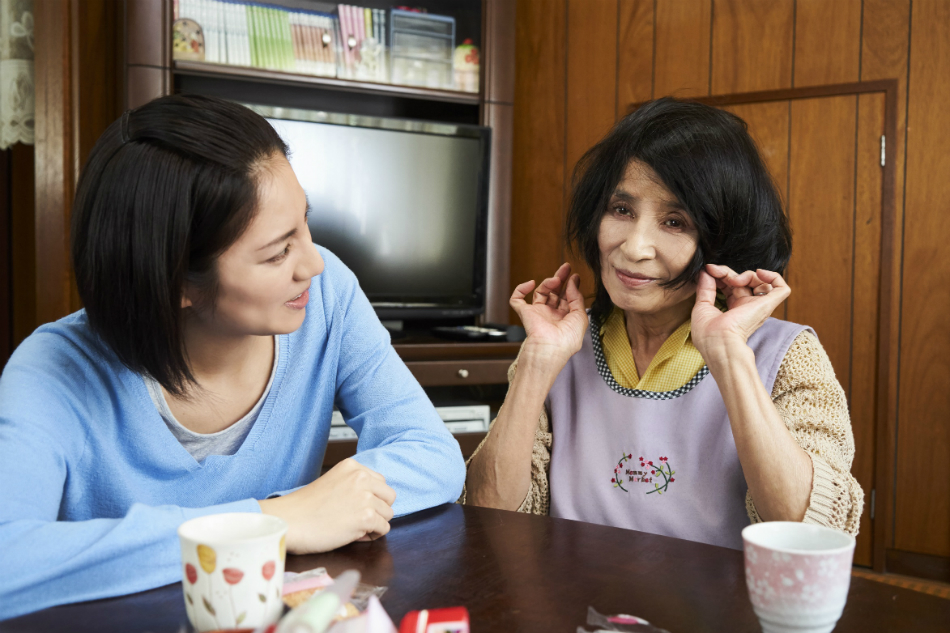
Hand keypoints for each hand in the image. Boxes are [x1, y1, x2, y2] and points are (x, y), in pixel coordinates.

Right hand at [258, 458, 395, 553]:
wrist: (289, 521)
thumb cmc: (305, 508)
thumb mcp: (333, 483)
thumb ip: (353, 486)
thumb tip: (375, 501)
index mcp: (352, 466)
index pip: (380, 482)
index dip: (371, 498)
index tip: (355, 507)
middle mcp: (361, 477)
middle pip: (389, 496)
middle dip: (378, 509)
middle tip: (358, 519)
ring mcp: (365, 497)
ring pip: (388, 513)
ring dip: (375, 524)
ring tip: (353, 527)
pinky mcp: (366, 517)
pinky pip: (384, 529)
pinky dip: (372, 535)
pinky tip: (354, 535)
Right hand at [509, 263, 588, 367]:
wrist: (549, 350)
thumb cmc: (566, 341)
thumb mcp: (581, 317)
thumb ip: (577, 298)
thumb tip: (573, 283)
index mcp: (565, 319)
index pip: (567, 299)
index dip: (571, 287)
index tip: (575, 276)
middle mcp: (551, 316)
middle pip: (554, 293)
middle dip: (560, 279)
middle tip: (566, 267)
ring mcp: (537, 314)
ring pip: (540, 292)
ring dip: (548, 283)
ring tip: (555, 279)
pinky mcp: (524, 313)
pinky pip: (517, 299)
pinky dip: (521, 289)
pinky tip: (531, 284)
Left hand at [691, 264, 790, 360]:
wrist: (719, 343)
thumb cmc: (708, 334)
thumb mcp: (702, 306)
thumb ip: (705, 288)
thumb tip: (705, 272)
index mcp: (732, 310)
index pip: (731, 286)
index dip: (720, 275)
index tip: (707, 270)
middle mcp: (747, 308)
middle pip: (743, 281)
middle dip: (728, 272)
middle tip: (714, 270)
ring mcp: (758, 306)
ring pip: (761, 282)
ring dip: (747, 274)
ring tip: (734, 280)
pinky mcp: (767, 305)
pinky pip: (781, 288)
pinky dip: (774, 277)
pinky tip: (760, 273)